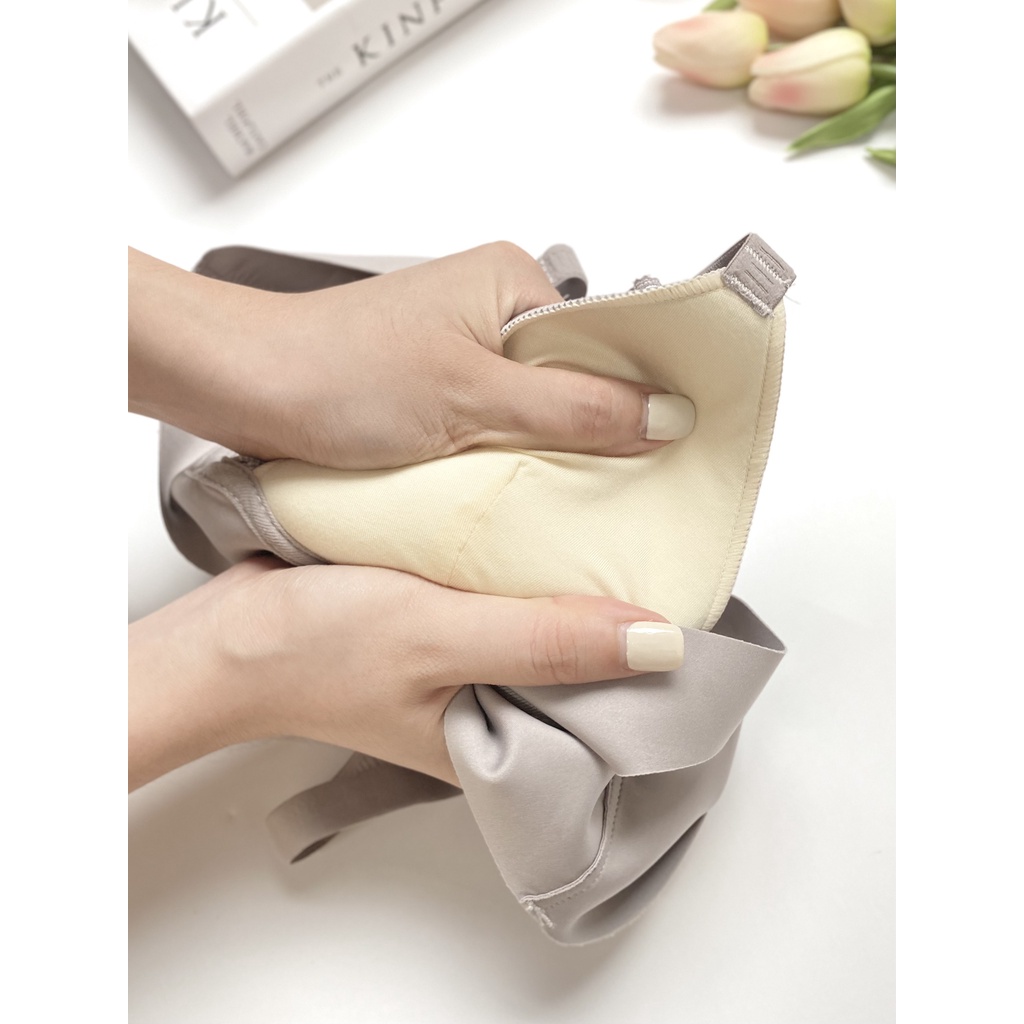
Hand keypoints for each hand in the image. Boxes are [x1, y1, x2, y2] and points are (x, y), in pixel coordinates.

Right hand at [128, 558, 684, 790]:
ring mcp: (468, 672)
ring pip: (550, 634)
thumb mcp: (443, 639)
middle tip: (672, 564)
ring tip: (627, 542)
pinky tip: (551, 538)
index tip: (704, 624)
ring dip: (578, 594)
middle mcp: (492, 715)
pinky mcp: (447, 631)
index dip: (659, 678)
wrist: (229, 630)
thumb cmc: (315, 652)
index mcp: (500, 748)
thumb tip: (658, 643)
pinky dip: (531, 577)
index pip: (609, 721)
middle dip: (626, 628)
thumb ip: (547, 642)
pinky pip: (510, 605)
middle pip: (587, 675)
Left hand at [129, 242, 686, 469]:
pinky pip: (504, 427)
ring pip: (542, 409)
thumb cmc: (338, 372)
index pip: (612, 337)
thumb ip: (574, 408)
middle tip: (624, 486)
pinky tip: (519, 491)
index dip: (645, 393)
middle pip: (581, 377)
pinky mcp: (443, 392)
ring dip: (552, 452)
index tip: (676, 445)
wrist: (247, 389)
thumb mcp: (473, 397)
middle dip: (599, 431)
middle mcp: (496, 312)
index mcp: (513, 283)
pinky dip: (514, 460)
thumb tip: (666, 415)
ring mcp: (468, 353)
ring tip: (570, 496)